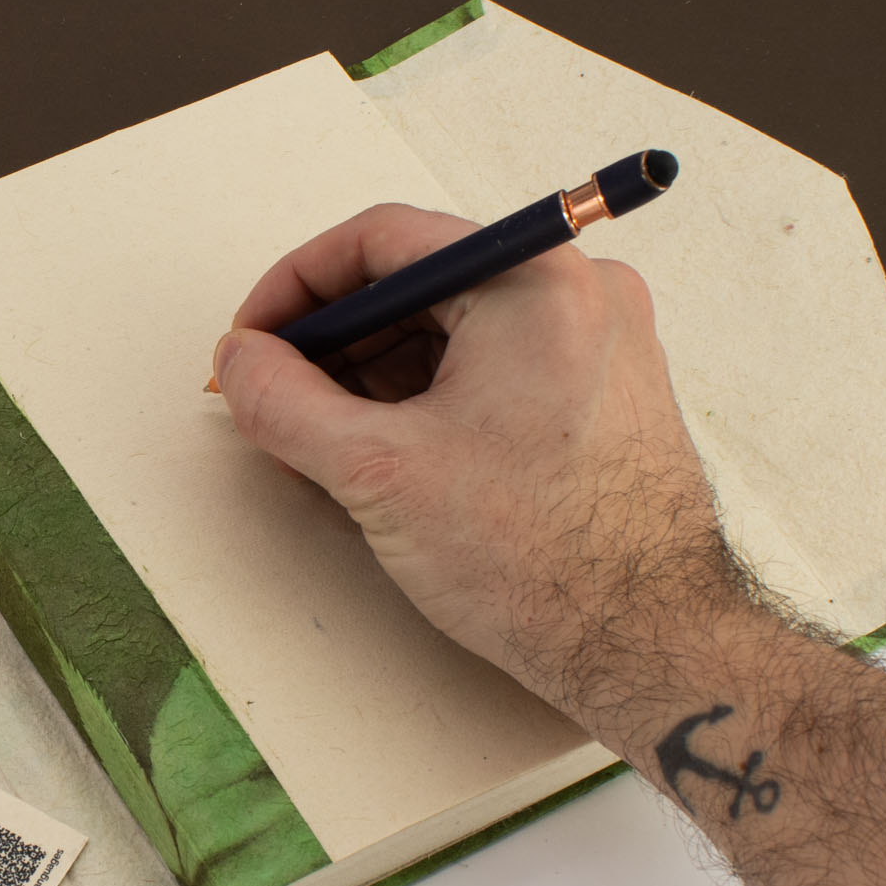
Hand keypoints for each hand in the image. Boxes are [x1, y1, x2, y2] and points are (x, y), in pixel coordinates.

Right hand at [212, 202, 748, 715]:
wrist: (646, 644)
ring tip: (325, 442)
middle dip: (334, 341)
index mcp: (534, 282)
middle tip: (277, 396)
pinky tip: (387, 457)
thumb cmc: (542, 559)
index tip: (253, 338)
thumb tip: (239, 362)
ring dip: (376, 376)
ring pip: (456, 330)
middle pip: (421, 283)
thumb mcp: (376, 471)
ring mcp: (600, 346)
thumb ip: (284, 402)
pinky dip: (430, 401)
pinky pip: (495, 369)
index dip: (297, 287)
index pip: (384, 240)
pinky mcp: (604, 397)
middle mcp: (581, 295)